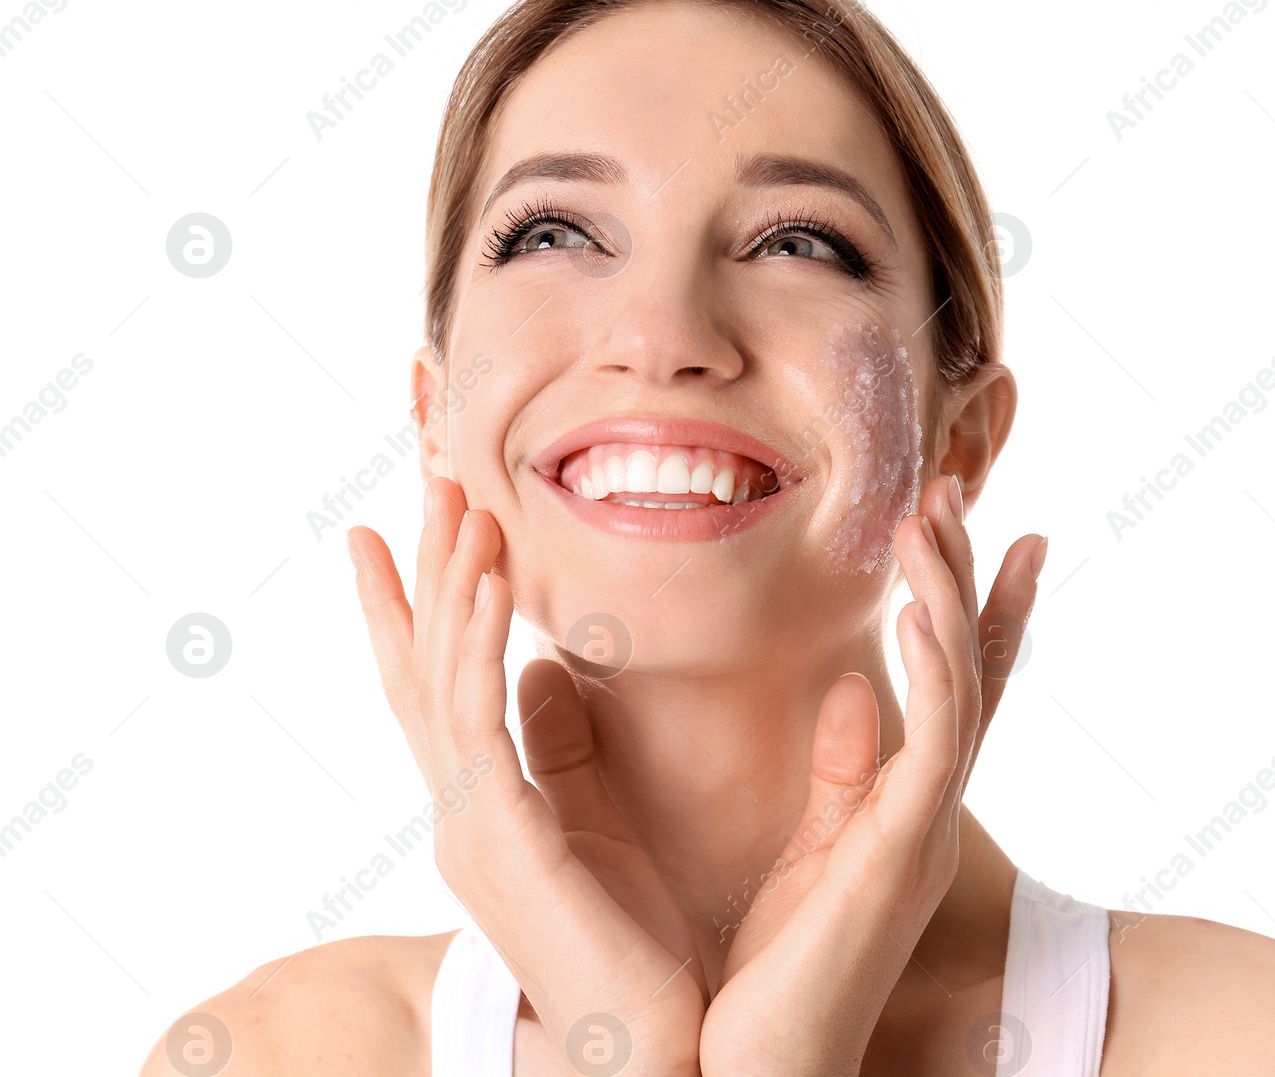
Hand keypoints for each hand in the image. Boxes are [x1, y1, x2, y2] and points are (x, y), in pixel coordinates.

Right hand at [349, 476, 706, 1076]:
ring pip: (442, 679)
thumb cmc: (640, 946)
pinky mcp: (503, 842)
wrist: (650, 1051)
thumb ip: (564, 749)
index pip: (438, 684)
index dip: (415, 605)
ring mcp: (470, 827)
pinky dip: (478, 644)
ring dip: (450, 585)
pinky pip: (477, 723)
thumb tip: (550, 674)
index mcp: (487, 805)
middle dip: (425, 571)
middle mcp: (462, 810)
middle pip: (426, 666)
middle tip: (429, 480)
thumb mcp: (594, 825)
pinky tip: (489, 582)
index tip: (399, 530)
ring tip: (461, 503)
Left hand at [698, 473, 1044, 1076]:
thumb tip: (851, 689)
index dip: (976, 607)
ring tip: (933, 516)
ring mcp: (924, 831)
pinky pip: (936, 744)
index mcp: (901, 806)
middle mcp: (926, 811)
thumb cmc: (771, 974)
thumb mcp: (808, 855)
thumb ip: (838, 773)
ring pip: (962, 687)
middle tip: (955, 489)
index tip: (978, 528)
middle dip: (969, 577)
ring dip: (950, 595)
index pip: (952, 688)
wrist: (755, 1074)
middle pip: (971, 670)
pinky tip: (916, 610)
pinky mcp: (902, 853)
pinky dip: (936, 669)